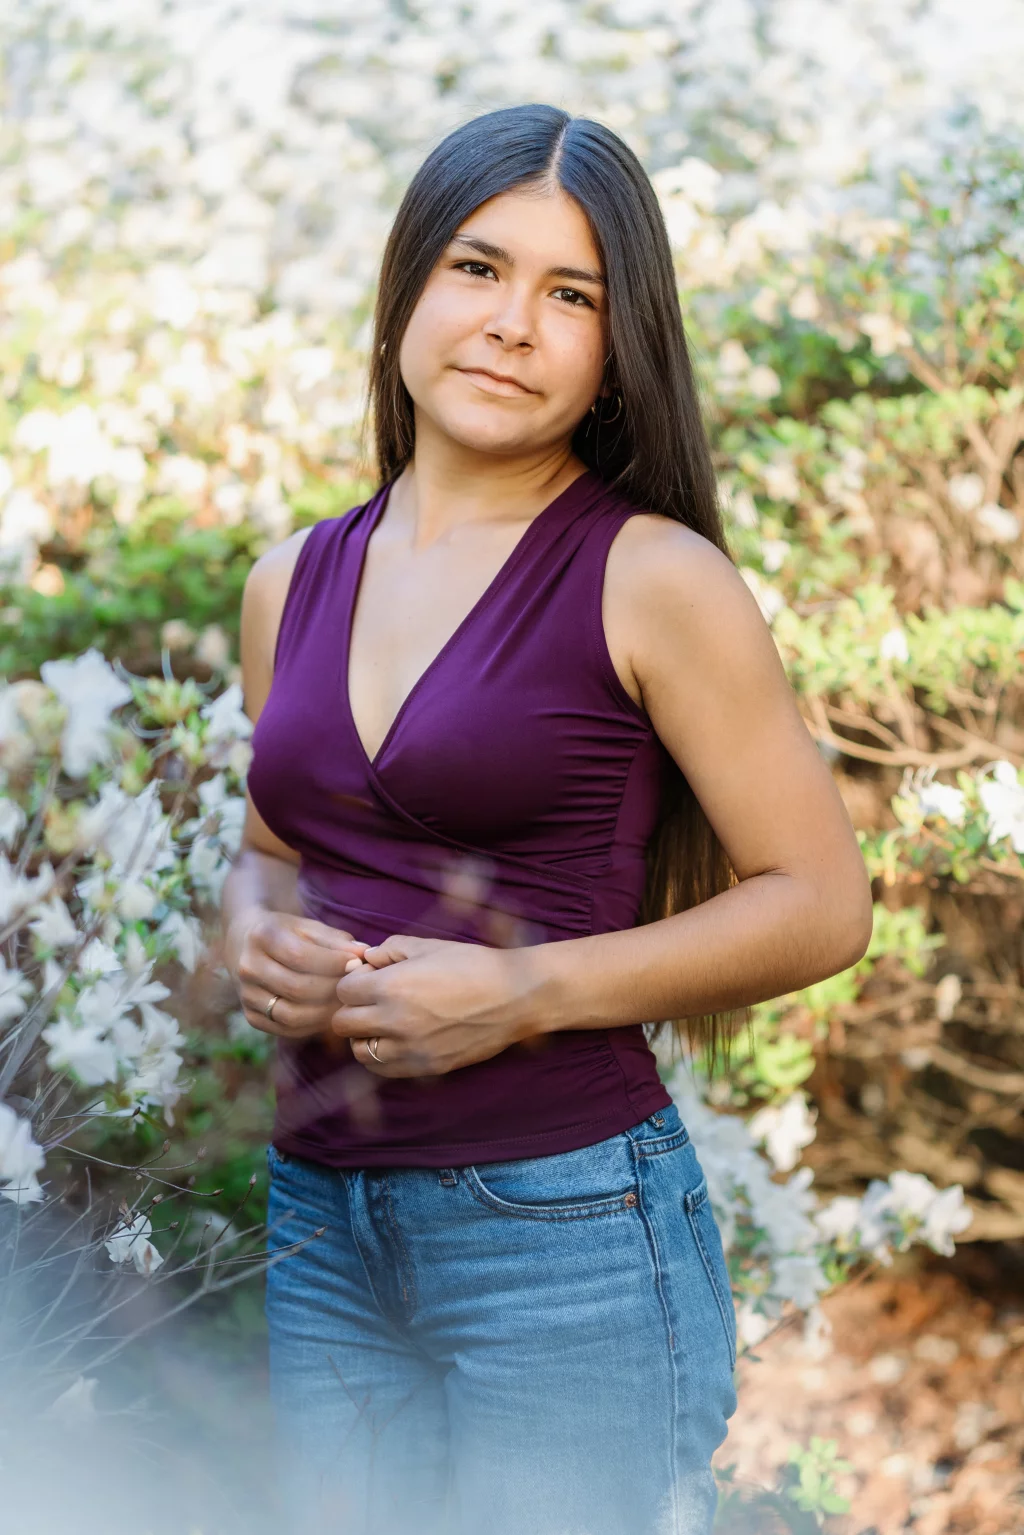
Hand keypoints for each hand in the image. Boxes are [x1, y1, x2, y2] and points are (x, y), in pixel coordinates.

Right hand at [227, 909, 367, 1039]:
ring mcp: (246, 995)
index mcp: (262, 936)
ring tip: (345, 1003)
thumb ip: (336, 940)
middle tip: (355, 988)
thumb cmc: (289, 934)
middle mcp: (248, 967)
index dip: (332, 963)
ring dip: (325, 1012)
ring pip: (291, 1014)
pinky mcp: (251, 1017)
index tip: (356, 963)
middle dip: (332, 990)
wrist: (248, 946)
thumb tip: (363, 954)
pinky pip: (286, 1029)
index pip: (300, 956)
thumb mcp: (309, 927)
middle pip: (296, 988)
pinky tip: (329, 1013)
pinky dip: (312, 1026)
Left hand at [331, 935, 546, 1075]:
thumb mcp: (429, 945)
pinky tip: (397, 1040)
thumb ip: (389, 950)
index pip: (344, 990)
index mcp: (393, 986)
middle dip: (352, 1008)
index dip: (354, 981)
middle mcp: (395, 1021)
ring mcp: (410, 1049)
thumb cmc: (474, 964)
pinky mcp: (426, 1067)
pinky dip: (382, 1056)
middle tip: (372, 1000)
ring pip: (359, 1051)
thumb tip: (365, 959)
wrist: (516, 996)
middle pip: (343, 1024)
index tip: (371, 977)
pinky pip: (383, 1070)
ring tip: (383, 1023)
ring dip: (364, 1036)